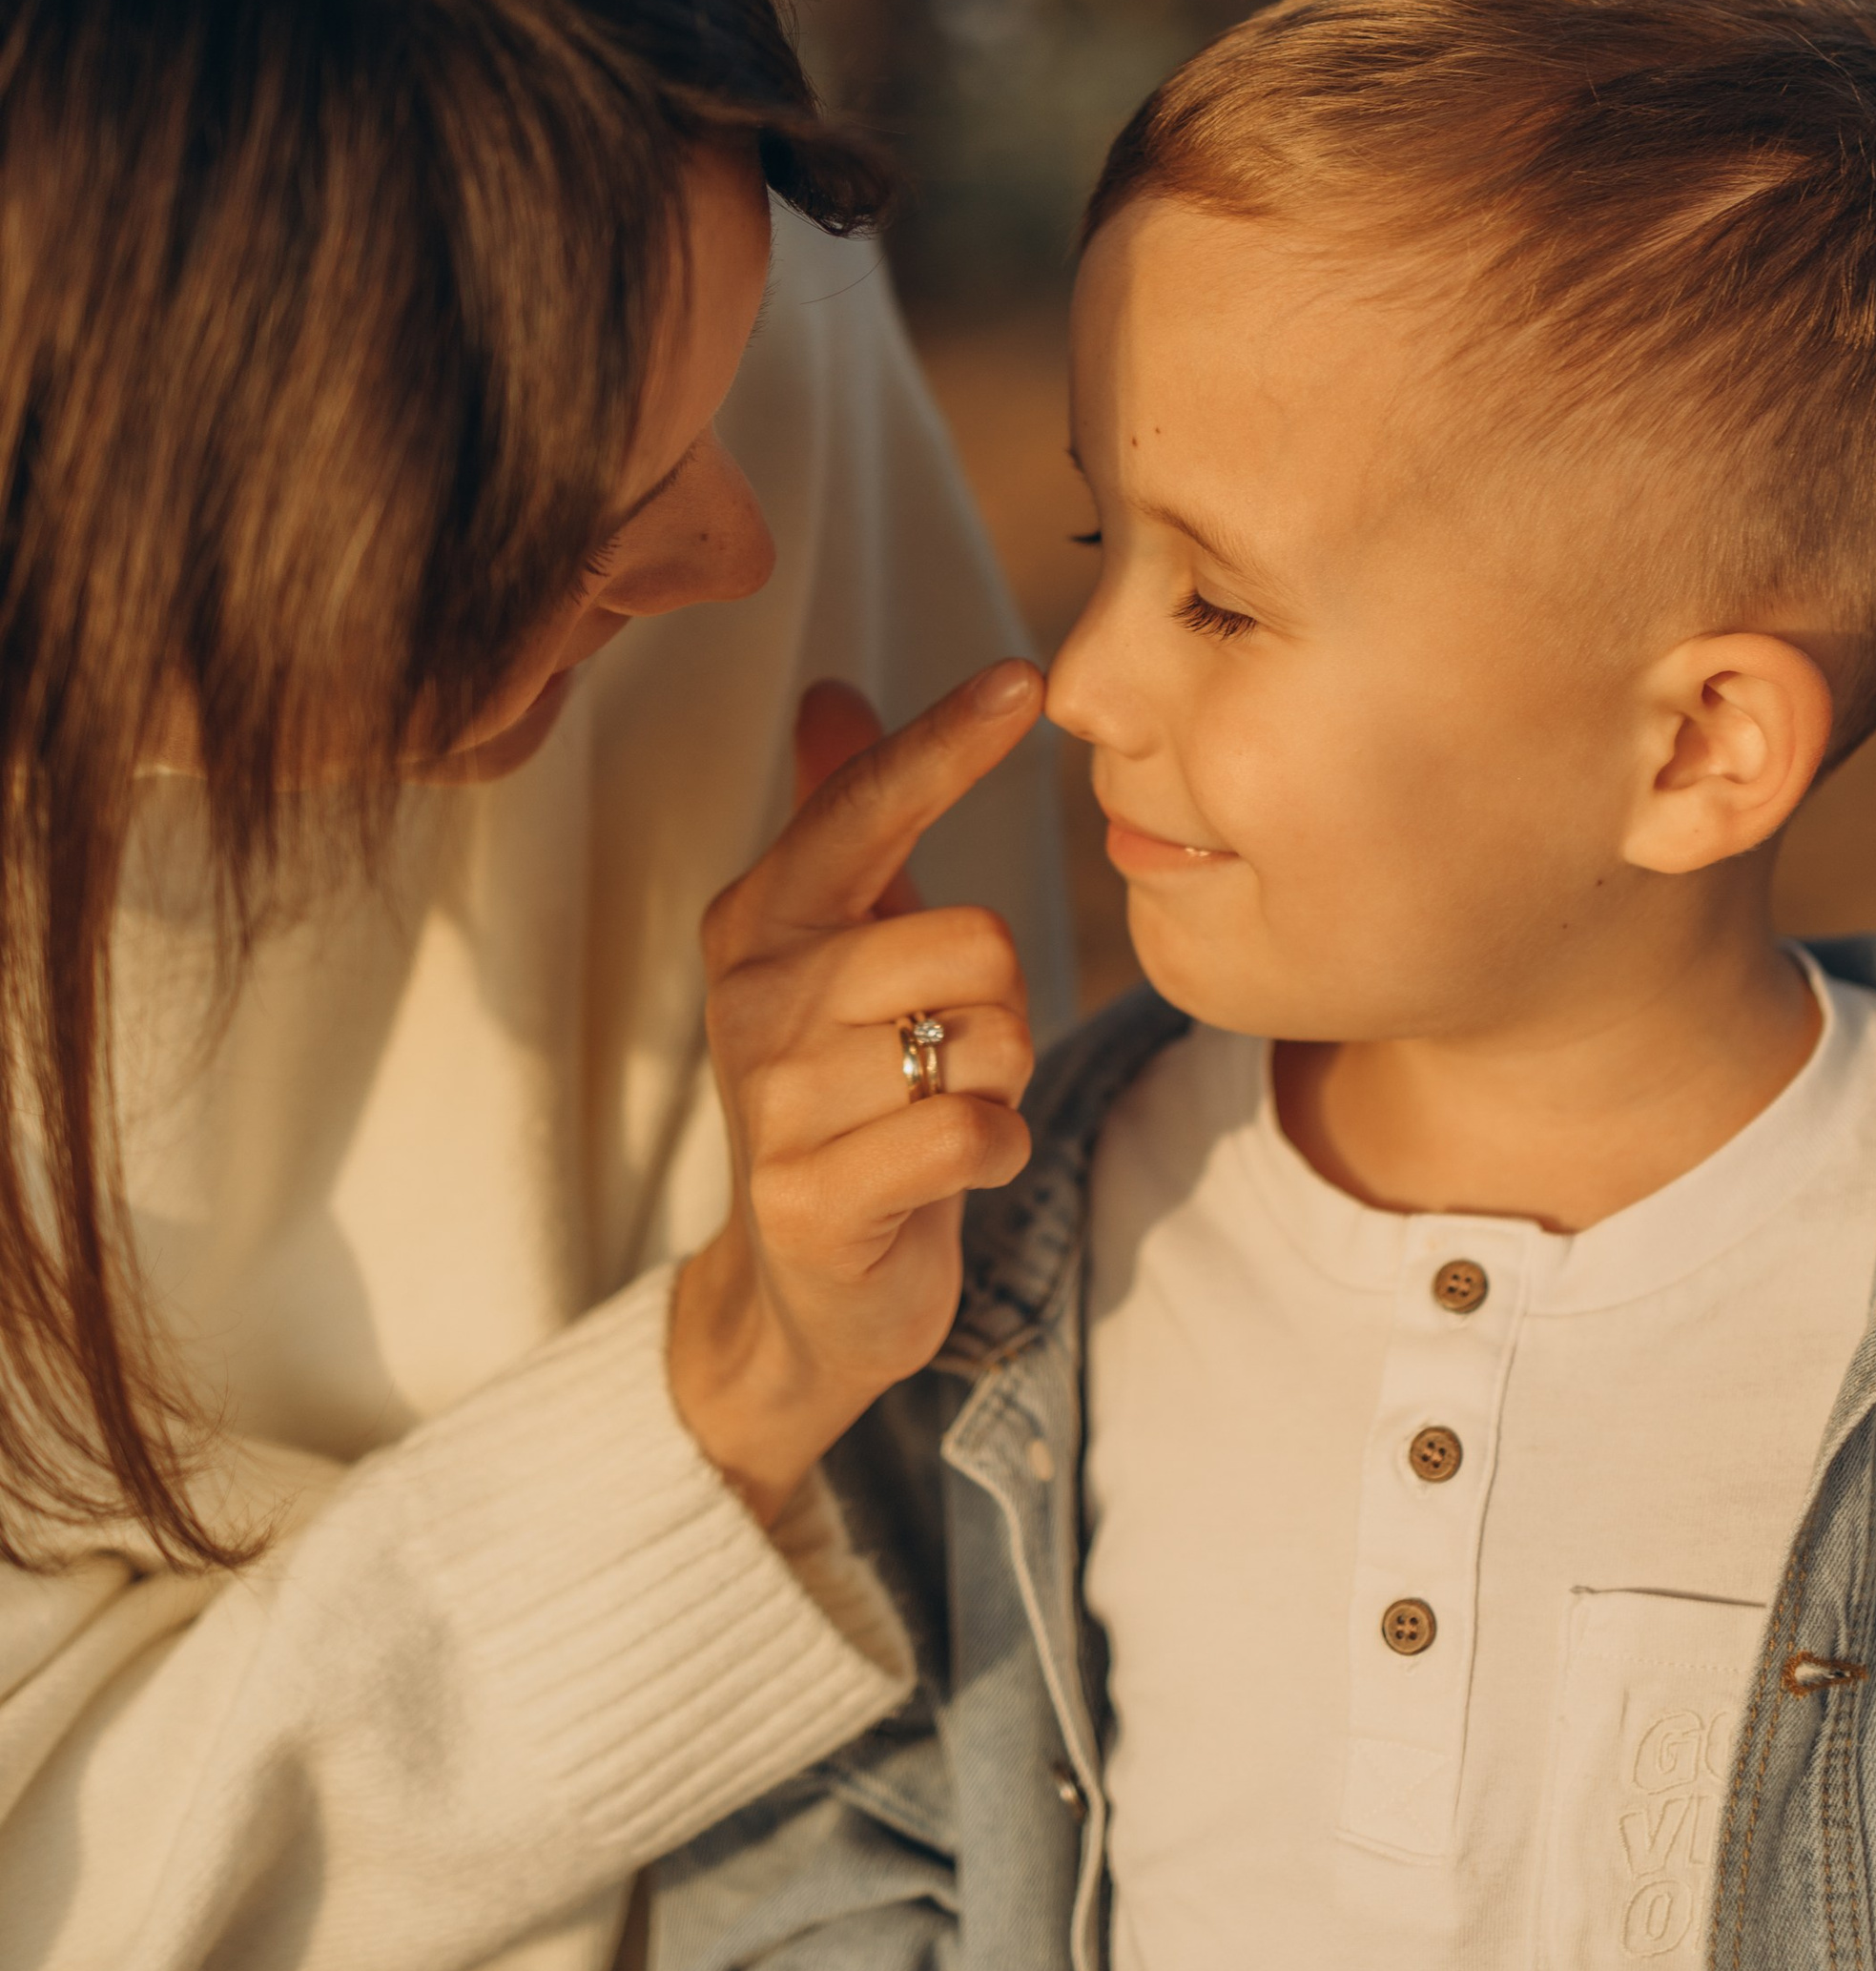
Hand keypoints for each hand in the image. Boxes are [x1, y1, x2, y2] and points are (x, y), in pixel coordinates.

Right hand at [668, 658, 1043, 1521]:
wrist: (793, 1290)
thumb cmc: (840, 1096)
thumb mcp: (834, 951)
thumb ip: (837, 823)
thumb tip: (824, 690)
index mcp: (763, 918)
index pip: (866, 807)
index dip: (947, 741)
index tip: (1027, 680)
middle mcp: (753, 994)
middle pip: (974, 940)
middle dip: (1002, 1006)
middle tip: (944, 1055)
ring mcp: (775, 1099)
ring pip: (987, 1039)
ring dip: (997, 1082)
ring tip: (933, 1112)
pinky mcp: (812, 1195)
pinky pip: (974, 1131)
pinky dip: (994, 1152)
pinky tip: (945, 1172)